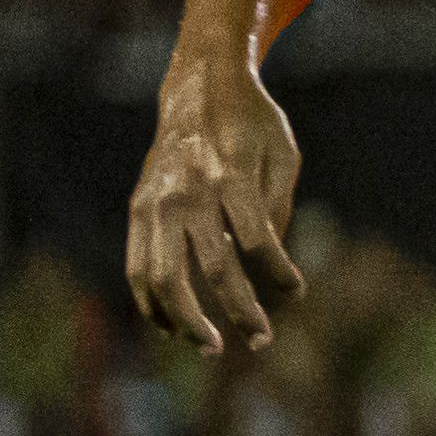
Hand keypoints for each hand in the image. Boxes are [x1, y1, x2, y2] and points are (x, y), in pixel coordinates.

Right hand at [125, 73, 307, 354]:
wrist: (198, 88)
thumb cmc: (253, 125)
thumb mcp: (283, 155)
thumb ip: (278, 208)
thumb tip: (270, 264)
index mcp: (231, 176)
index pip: (257, 241)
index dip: (279, 273)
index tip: (297, 292)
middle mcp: (188, 193)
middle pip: (210, 268)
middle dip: (238, 311)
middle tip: (260, 341)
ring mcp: (156, 203)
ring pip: (162, 276)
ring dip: (186, 320)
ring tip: (212, 347)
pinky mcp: (138, 209)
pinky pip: (137, 265)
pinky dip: (153, 302)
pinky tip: (174, 326)